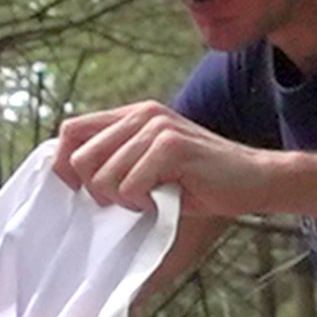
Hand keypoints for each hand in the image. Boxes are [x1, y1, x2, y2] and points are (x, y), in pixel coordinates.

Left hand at [49, 102, 281, 221]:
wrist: (252, 180)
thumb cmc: (197, 181)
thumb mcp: (148, 165)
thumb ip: (115, 159)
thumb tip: (67, 175)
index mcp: (131, 115)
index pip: (70, 130)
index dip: (64, 165)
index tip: (81, 191)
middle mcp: (141, 114)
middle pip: (80, 158)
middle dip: (97, 191)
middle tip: (127, 199)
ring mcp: (157, 126)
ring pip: (104, 177)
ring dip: (124, 200)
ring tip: (151, 197)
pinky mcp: (171, 146)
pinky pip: (130, 186)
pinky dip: (142, 202)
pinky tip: (163, 198)